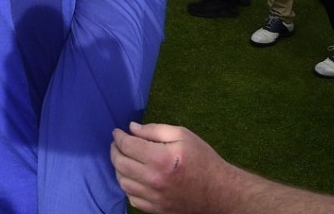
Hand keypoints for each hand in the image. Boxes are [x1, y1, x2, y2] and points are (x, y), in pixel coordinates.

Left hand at [111, 122, 234, 213]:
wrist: (219, 192)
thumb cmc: (202, 159)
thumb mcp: (183, 135)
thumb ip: (155, 130)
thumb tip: (132, 128)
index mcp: (160, 159)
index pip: (127, 146)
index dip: (118, 137)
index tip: (117, 132)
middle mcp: (153, 180)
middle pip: (120, 164)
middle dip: (114, 151)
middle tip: (117, 144)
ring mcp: (153, 198)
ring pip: (122, 182)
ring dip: (119, 168)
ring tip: (124, 158)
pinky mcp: (155, 210)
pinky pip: (131, 197)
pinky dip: (127, 185)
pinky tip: (132, 176)